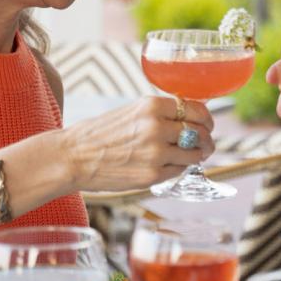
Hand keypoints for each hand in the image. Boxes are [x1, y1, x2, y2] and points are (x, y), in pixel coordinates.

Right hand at [61, 95, 214, 190]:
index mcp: (152, 106)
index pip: (196, 109)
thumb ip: (160, 114)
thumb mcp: (131, 111)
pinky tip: (172, 166)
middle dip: (206, 139)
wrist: (73, 157)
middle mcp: (157, 127)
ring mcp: (156, 152)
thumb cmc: (99, 134)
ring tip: (193, 156)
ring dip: (198, 155)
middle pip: (200, 132)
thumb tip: (190, 118)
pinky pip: (180, 170)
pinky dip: (181, 168)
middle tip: (206, 144)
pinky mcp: (153, 175)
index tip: (207, 124)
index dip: (206, 119)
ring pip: (195, 153)